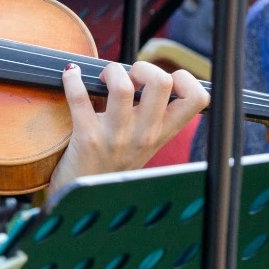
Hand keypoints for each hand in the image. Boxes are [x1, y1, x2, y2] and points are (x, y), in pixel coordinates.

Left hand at [48, 59, 208, 197]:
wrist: (83, 201)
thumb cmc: (111, 164)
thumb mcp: (143, 144)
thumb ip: (152, 116)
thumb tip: (150, 75)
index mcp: (162, 134)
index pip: (197, 99)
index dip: (185, 79)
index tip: (165, 79)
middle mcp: (145, 136)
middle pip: (162, 82)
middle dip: (144, 67)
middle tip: (129, 77)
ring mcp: (117, 137)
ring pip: (124, 86)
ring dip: (112, 71)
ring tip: (103, 78)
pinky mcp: (87, 138)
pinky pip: (80, 97)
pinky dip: (72, 78)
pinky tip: (71, 75)